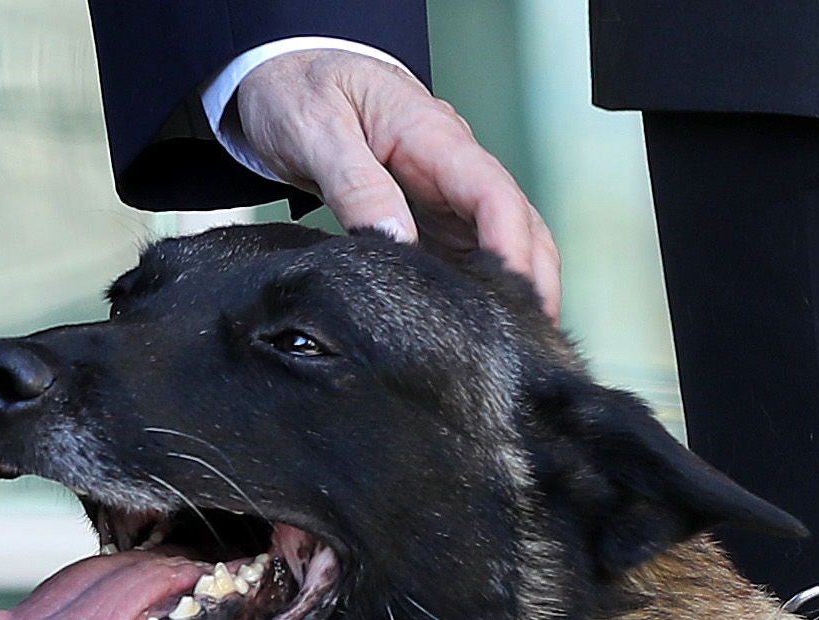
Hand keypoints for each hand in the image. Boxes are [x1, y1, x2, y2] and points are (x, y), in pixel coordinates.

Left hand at [233, 49, 561, 319]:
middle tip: (530, 344)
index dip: (512, 249)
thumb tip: (395, 241)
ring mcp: (445, 191)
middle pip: (519, 223)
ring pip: (503, 242)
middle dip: (535, 280)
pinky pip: (468, 252)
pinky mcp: (430, 213)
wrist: (283, 74)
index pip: (495, 194)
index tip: (510, 298)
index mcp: (433, 135)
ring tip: (512, 346)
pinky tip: (475, 327)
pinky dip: (481, 289)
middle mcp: (452, 164)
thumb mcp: (315, 129)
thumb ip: (356, 184)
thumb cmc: (299, 91)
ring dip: (514, 289)